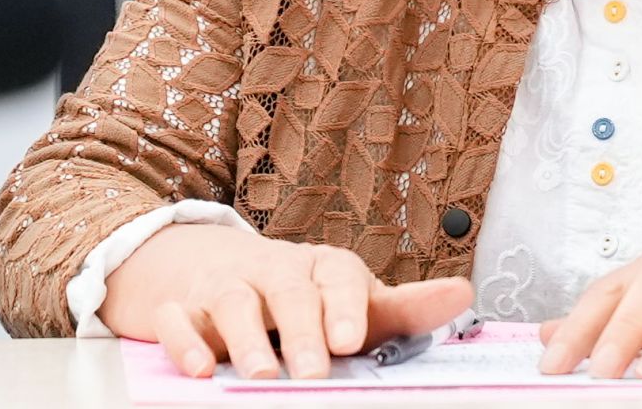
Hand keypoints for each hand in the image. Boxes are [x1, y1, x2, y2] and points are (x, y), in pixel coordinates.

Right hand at [98, 224, 472, 380]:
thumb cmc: (300, 296)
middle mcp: (274, 272)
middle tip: (315, 372)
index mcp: (321, 269)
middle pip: (288, 290)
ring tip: (262, 376)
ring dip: (246, 338)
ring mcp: (225, 287)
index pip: (338, 274)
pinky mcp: (182, 308)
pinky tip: (198, 369)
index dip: (345, 304)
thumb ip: (403, 308)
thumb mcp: (352, 300)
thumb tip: (463, 294)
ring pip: (233, 302)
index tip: (352, 339)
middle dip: (302, 329)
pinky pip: (178, 319)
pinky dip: (185, 341)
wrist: (211, 264)